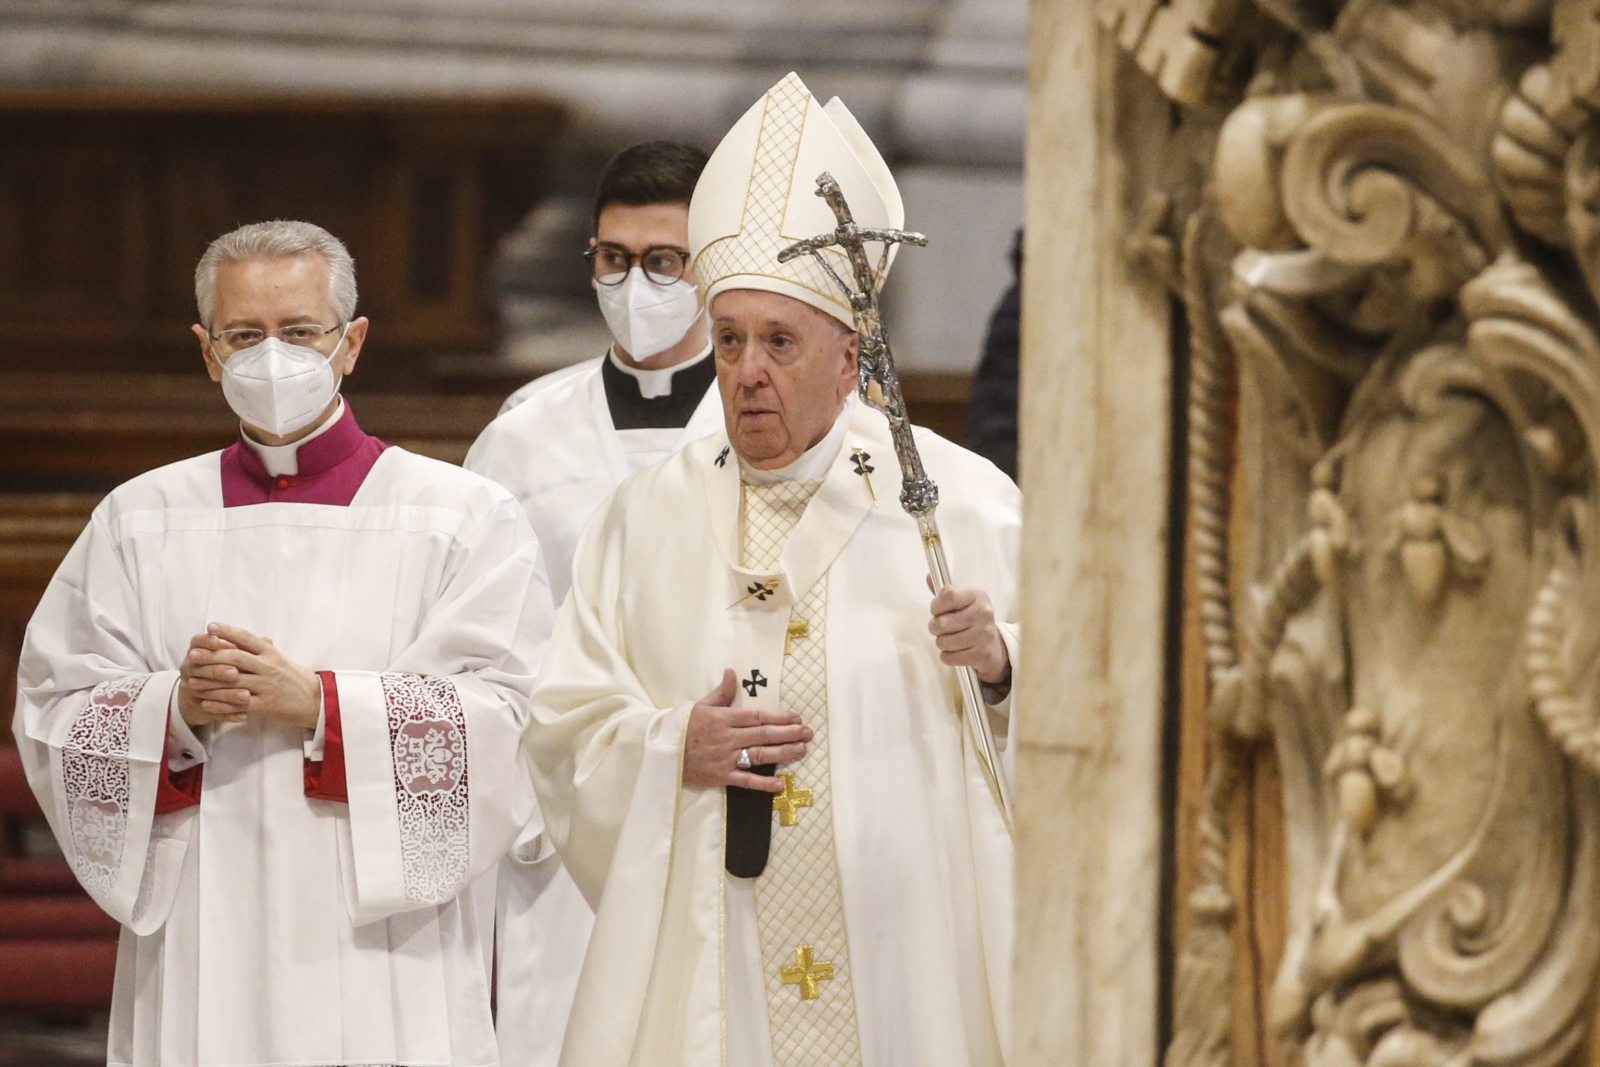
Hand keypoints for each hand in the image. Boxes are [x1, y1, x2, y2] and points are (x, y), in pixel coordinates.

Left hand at [184, 623, 321, 729]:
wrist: (314, 700)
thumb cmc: (294, 678)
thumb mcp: (280, 659)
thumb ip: (262, 649)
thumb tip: (246, 637)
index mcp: (271, 654)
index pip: (247, 638)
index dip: (228, 631)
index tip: (210, 627)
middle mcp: (268, 667)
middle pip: (236, 658)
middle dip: (212, 656)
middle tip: (193, 654)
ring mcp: (266, 686)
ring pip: (234, 681)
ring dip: (211, 682)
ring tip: (192, 680)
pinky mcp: (266, 705)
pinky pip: (239, 703)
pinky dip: (220, 704)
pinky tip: (205, 703)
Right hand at [682, 669, 812, 792]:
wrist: (663, 753)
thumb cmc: (684, 727)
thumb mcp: (701, 705)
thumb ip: (721, 692)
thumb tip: (732, 671)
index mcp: (724, 718)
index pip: (757, 717)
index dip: (779, 717)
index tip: (796, 717)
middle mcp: (728, 738)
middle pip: (763, 735)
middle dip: (788, 733)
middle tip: (807, 733)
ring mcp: (725, 758)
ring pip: (759, 755)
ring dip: (782, 753)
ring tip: (801, 750)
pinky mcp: (721, 776)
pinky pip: (745, 780)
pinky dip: (762, 783)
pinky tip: (779, 784)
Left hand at [928, 583, 1010, 684]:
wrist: (994, 645)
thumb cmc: (972, 619)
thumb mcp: (962, 601)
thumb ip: (945, 591)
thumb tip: (929, 577)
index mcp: (978, 595)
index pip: (948, 596)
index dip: (936, 606)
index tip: (936, 610)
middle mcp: (983, 613)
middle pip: (942, 622)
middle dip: (934, 627)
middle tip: (940, 627)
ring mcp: (984, 634)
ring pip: (944, 641)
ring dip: (941, 642)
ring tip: (948, 639)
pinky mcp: (982, 654)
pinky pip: (950, 657)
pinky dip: (947, 656)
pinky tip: (954, 650)